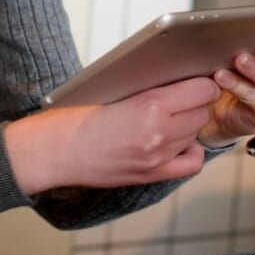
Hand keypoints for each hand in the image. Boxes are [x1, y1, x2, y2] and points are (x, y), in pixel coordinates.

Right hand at [3, 75, 218, 194]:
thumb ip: (150, 90)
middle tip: (180, 97)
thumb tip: (179, 81)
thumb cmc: (73, 118)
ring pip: (196, 135)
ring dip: (188, 125)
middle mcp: (158, 135)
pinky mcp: (150, 175)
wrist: (52, 153)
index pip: (201, 91)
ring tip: (171, 117)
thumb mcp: (115, 91)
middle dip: (195, 103)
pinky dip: (188, 151)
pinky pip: (190, 163)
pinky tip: (176, 142)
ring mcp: (156, 158)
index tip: (198, 79)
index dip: (202, 83)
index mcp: (149, 107)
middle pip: (201, 113)